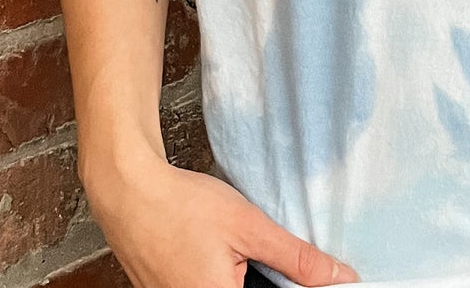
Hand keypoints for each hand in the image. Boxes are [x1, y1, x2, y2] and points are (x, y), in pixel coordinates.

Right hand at [82, 147, 359, 287]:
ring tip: (233, 248)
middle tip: (255, 250)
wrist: (128, 191)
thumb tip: (341, 277)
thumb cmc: (182, 206)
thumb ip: (296, 258)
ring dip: (246, 276)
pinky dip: (221, 274)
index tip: (296, 271)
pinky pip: (208, 287)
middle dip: (267, 279)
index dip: (289, 284)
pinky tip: (218, 251)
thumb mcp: (249, 227)